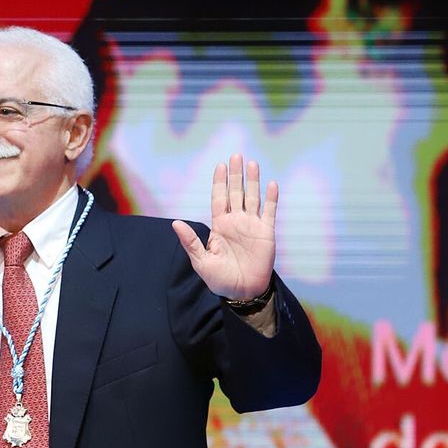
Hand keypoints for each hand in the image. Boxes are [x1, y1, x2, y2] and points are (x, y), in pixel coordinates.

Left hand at [171, 154, 277, 300]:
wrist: (243, 292)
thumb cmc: (220, 279)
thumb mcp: (201, 261)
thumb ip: (190, 241)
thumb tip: (175, 223)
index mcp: (219, 226)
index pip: (219, 198)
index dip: (219, 182)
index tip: (220, 165)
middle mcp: (236, 221)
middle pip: (235, 192)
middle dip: (235, 175)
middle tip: (236, 155)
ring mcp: (252, 225)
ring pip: (253, 197)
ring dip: (252, 181)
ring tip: (252, 163)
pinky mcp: (266, 233)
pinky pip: (269, 212)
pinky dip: (271, 198)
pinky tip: (271, 184)